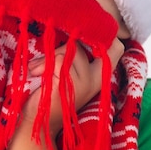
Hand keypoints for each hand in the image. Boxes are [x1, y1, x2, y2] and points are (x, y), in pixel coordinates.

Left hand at [5, 37, 124, 149]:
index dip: (102, 35)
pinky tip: (37, 74)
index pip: (116, 48)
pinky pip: (60, 59)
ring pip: (72, 49)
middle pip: (92, 42)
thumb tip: (73, 29)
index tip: (79, 35)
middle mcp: (97, 79)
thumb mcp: (66, 71)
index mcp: (99, 76)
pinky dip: (44, 64)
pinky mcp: (72, 84)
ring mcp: (86, 82)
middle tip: (53, 58)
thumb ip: (74, 54)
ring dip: (50, 56)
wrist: (34, 120)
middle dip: (71, 43)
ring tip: (39, 70)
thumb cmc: (47, 93)